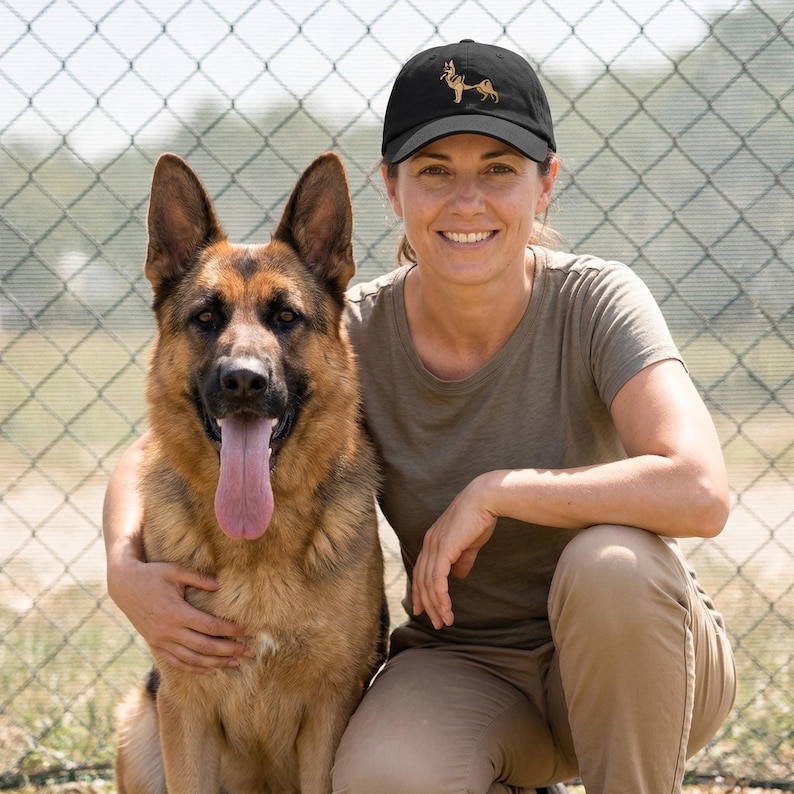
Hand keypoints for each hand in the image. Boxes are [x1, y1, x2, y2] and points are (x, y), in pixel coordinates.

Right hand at [108, 556, 250, 673]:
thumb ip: (199, 578)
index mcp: (176, 612)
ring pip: (193, 659)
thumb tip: (221, 585)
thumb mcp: (175, 571)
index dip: (230, 631)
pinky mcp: (156, 646)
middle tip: (249, 652)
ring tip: (235, 663)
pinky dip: (195, 669)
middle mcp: (169, 631)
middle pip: (205, 647)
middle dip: (229, 651)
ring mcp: (161, 641)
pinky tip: (210, 671)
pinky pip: (177, 663)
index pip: (210, 627)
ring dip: (216, 663)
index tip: (246, 631)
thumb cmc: (152, 574)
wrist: (124, 585)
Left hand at [411, 474, 497, 629]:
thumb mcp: (469, 543)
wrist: (484, 499)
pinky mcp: (443, 549)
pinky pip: (437, 580)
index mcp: (432, 542)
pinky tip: (447, 609)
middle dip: (428, 604)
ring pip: (428, 584)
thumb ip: (462, 559)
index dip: (421, 592)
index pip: (421, 571)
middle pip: (421, 581)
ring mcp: (434, 546)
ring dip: (436, 605)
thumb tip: (459, 575)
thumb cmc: (479, 518)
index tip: (423, 609)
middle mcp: (428, 544)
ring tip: (445, 621)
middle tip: (436, 623)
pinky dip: (441, 597)